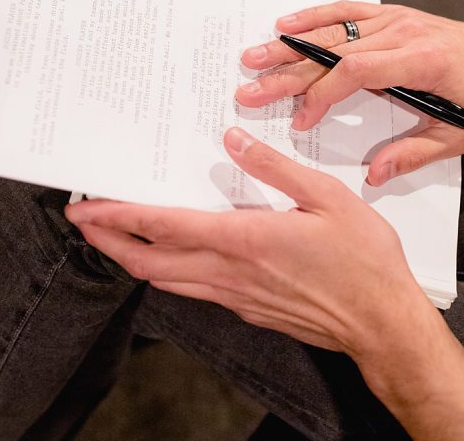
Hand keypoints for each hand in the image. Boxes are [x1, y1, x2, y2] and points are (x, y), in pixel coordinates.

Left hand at [65, 127, 436, 357]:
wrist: (381, 323)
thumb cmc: (363, 261)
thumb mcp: (327, 198)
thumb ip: (276, 168)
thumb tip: (235, 139)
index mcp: (243, 241)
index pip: (162, 227)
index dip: (117, 217)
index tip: (85, 208)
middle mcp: (229, 274)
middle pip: (148, 261)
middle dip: (108, 242)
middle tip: (82, 223)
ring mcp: (236, 297)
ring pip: (167, 281)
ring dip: (134, 260)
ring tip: (116, 239)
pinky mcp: (248, 310)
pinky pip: (195, 291)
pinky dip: (170, 273)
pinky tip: (175, 257)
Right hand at [235, 1, 463, 183]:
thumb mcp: (461, 135)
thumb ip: (414, 154)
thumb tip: (374, 175)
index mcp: (421, 62)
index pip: (357, 71)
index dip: (322, 94)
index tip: (301, 120)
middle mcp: (404, 34)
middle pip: (333, 50)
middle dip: (288, 71)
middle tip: (250, 89)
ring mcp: (396, 20)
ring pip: (332, 29)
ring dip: (289, 44)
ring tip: (253, 56)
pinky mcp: (392, 15)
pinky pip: (347, 11)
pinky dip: (314, 16)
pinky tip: (285, 23)